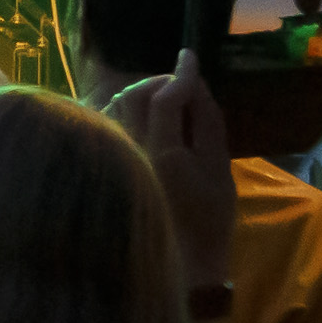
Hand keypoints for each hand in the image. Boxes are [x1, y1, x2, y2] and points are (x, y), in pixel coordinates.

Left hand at [107, 56, 243, 311]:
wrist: (179, 264)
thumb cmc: (207, 221)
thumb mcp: (221, 171)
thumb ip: (209, 123)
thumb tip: (198, 86)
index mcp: (161, 152)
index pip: (165, 96)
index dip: (181, 73)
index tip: (190, 57)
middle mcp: (127, 150)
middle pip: (135, 95)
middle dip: (160, 82)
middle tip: (183, 84)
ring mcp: (110, 158)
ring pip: (115, 107)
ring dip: (140, 95)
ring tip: (165, 100)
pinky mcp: (100, 167)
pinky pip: (103, 124)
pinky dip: (122, 112)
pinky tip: (142, 121)